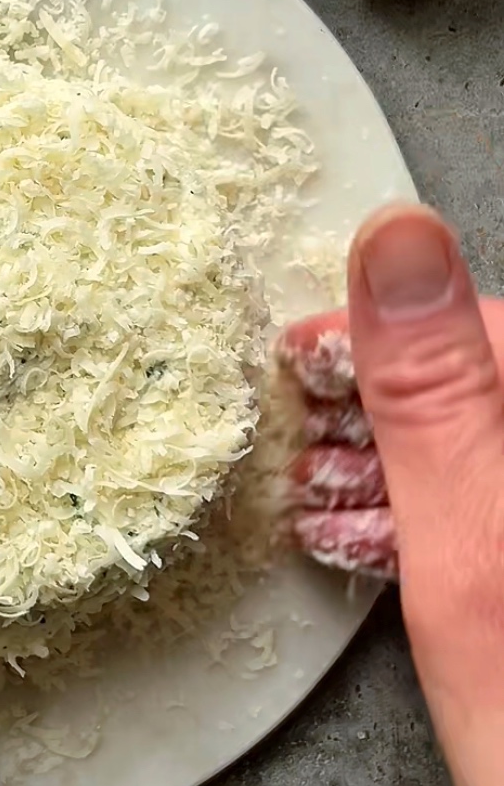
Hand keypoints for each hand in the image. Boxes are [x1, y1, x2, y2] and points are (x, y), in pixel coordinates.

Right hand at [282, 204, 503, 785]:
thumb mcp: (472, 548)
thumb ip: (436, 394)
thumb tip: (398, 237)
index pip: (496, 325)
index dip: (390, 331)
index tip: (302, 358)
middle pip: (481, 382)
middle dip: (382, 404)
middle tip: (300, 431)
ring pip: (476, 442)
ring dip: (391, 458)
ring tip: (315, 485)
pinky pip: (477, 499)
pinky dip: (418, 508)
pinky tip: (360, 530)